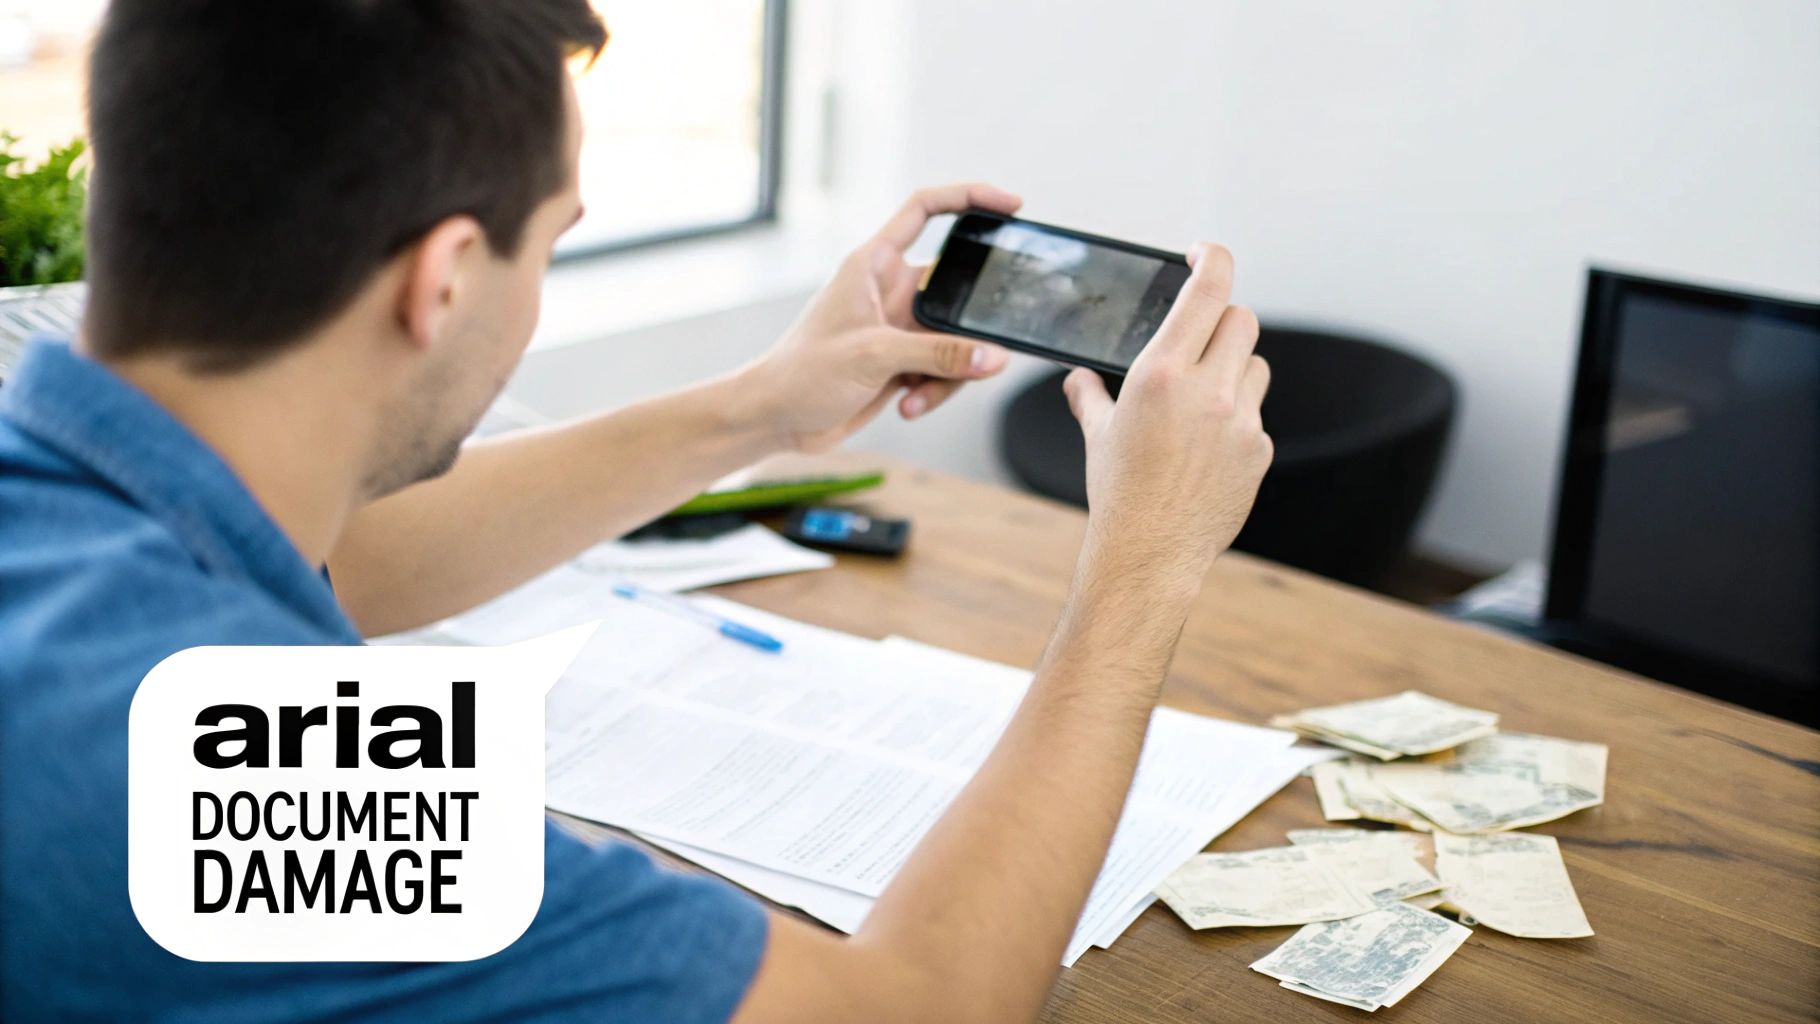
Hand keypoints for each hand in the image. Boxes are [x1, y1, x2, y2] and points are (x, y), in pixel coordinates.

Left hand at [740, 183, 1020, 451]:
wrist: (775, 420)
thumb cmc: (802, 373)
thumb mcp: (875, 357)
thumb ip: (939, 355)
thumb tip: (993, 356)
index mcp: (873, 264)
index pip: (925, 210)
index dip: (969, 197)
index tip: (1012, 205)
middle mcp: (889, 290)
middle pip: (957, 288)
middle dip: (971, 325)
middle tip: (983, 350)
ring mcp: (898, 327)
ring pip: (956, 338)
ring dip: (948, 372)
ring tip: (916, 395)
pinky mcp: (902, 361)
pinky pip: (943, 368)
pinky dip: (934, 390)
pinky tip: (906, 406)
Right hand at [1062, 244, 1272, 599]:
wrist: (1150, 554)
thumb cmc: (1118, 493)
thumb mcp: (1097, 434)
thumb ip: (1089, 395)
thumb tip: (1079, 379)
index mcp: (1161, 373)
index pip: (1208, 289)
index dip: (1212, 258)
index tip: (1203, 253)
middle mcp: (1207, 390)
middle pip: (1240, 319)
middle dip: (1221, 322)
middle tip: (1200, 339)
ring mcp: (1240, 421)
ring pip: (1254, 365)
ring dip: (1233, 370)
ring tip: (1203, 402)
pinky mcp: (1259, 450)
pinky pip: (1256, 414)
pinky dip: (1236, 419)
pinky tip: (1209, 449)